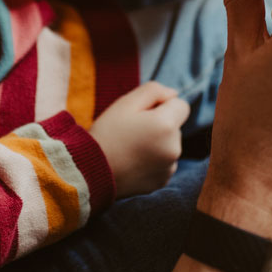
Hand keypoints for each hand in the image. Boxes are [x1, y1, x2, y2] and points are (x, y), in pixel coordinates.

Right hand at [90, 81, 190, 197]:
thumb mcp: (126, 103)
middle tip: (132, 131)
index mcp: (166, 126)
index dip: (162, 105)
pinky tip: (133, 162)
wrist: (89, 171)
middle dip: (159, 124)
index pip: (181, 105)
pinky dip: (153, 160)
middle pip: (175, 127)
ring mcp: (169, 168)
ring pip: (170, 145)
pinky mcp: (162, 181)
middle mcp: (174, 148)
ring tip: (131, 148)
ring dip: (158, 143)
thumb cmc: (107, 133)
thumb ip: (154, 90)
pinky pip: (164, 163)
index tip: (142, 114)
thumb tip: (173, 94)